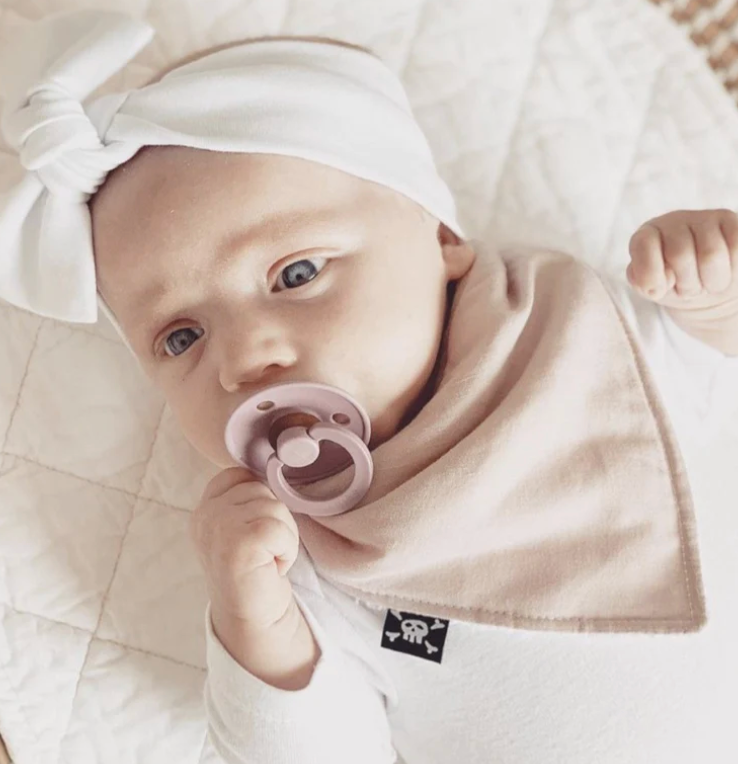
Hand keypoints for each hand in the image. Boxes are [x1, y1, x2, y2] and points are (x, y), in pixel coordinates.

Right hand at [189, 467, 299, 632]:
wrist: (256, 619)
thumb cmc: (258, 569)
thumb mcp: (245, 524)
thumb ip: (248, 496)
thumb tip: (276, 461)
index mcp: (206, 507)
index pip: (241, 474)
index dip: (261, 499)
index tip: (256, 532)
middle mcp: (204, 515)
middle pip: (262, 487)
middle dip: (276, 519)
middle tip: (264, 551)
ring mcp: (216, 529)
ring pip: (275, 506)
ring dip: (284, 536)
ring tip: (267, 559)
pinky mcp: (235, 545)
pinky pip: (279, 529)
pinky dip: (287, 550)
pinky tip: (272, 568)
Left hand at [627, 209, 737, 309]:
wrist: (709, 286)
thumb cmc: (675, 286)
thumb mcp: (653, 288)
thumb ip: (645, 282)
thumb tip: (659, 282)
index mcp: (648, 234)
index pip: (644, 243)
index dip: (651, 273)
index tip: (659, 289)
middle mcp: (674, 221)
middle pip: (680, 254)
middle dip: (687, 285)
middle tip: (690, 288)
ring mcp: (706, 218)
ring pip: (711, 255)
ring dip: (712, 282)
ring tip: (708, 282)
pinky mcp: (732, 222)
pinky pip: (736, 248)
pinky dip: (732, 272)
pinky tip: (726, 271)